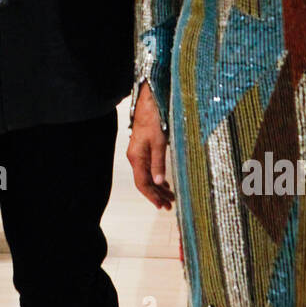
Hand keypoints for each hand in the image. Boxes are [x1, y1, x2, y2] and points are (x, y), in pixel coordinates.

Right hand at [127, 86, 173, 209]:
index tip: (162, 206)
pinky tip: (164, 181)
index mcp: (137, 157)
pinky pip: (149, 167)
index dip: (152, 196)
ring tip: (170, 196)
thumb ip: (158, 163)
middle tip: (170, 205)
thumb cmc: (154, 118)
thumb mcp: (159, 142)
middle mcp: (136, 157)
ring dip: (158, 187)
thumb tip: (159, 182)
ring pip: (148, 175)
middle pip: (145, 181)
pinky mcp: (144, 147)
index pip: (142, 183)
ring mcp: (139, 152)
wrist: (149, 100)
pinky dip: (157, 176)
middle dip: (157, 194)